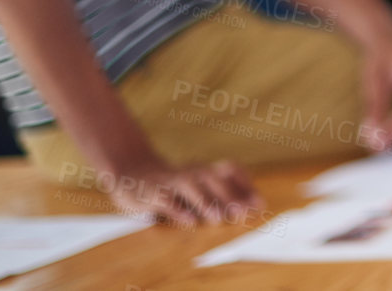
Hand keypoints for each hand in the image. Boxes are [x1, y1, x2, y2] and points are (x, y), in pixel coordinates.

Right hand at [97, 152, 261, 227]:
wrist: (132, 175)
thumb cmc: (174, 186)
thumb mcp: (199, 186)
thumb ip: (223, 195)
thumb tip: (256, 205)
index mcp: (205, 170)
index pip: (230, 170)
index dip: (245, 185)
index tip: (259, 204)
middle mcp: (191, 172)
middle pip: (213, 177)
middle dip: (229, 194)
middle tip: (243, 212)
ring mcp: (171, 181)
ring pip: (190, 185)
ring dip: (205, 201)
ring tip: (218, 217)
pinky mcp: (153, 193)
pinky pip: (166, 200)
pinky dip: (178, 210)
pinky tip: (189, 222)